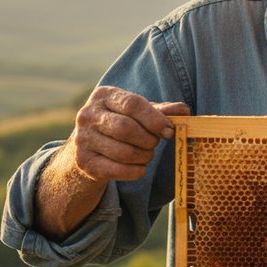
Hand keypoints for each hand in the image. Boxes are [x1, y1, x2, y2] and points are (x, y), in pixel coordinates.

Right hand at [71, 86, 190, 182]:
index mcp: (104, 95)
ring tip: (147, 155)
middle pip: (126, 128)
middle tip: (155, 143)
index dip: (155, 119)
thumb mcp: (139, 113)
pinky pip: (117, 170)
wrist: (89, 149)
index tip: (169, 131)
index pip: (133, 104)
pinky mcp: (84, 161)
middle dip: (148, 140)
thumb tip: (184, 110)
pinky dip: (135, 171)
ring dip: (144, 157)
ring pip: (123, 152)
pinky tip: (139, 167)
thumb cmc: (121, 125)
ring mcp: (82, 139)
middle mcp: (88, 115)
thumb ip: (162, 111)